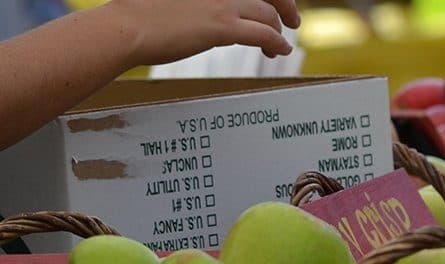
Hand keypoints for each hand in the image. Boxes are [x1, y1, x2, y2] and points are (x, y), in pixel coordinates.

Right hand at [100, 0, 300, 65]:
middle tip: (292, 21)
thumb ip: (205, 0)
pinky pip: (265, 34)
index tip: (276, 3)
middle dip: (285, 5)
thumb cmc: (142, 12)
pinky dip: (278, 43)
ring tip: (277, 45)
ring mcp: (223, 1)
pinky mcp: (222, 26)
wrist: (125, 27)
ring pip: (269, 14)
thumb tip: (221, 9)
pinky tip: (279, 51)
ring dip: (278, 31)